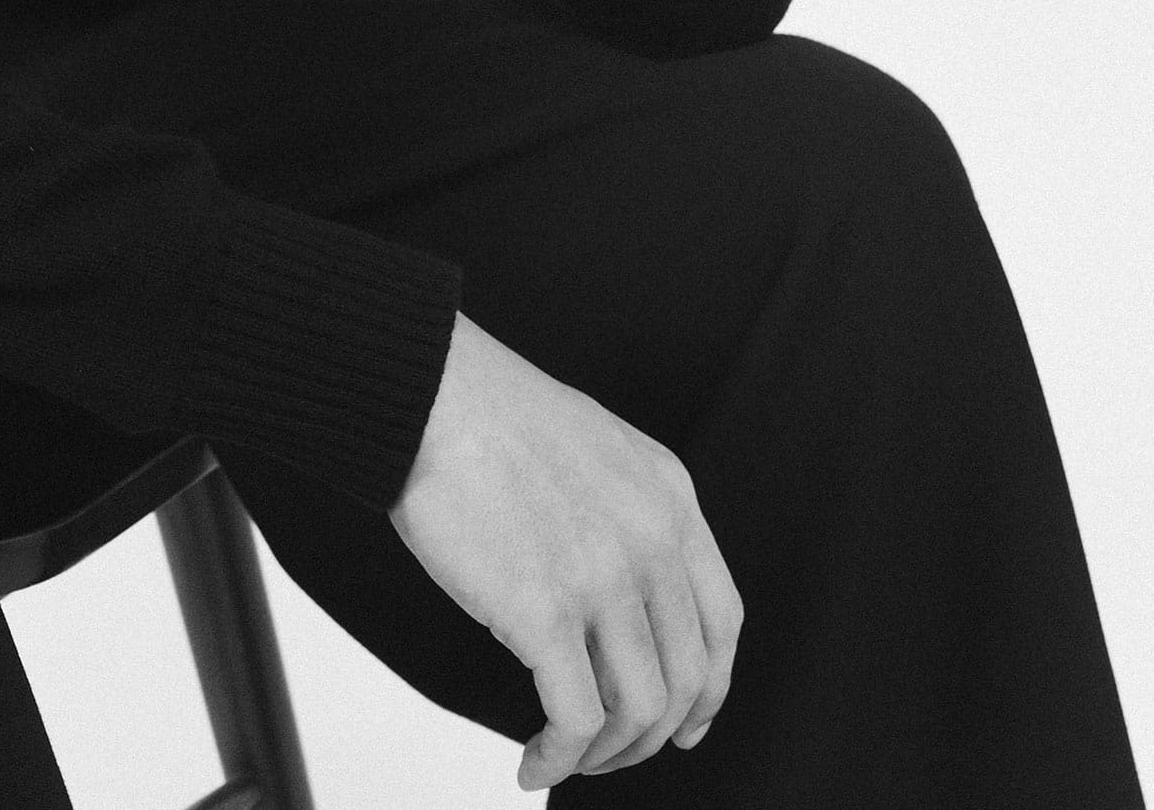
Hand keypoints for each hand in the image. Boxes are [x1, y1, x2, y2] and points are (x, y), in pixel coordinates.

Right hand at [390, 312, 741, 788]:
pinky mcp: (545, 611)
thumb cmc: (489, 414)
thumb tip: (623, 593)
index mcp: (669, 495)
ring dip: (606, 754)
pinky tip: (534, 760)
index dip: (709, 688)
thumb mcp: (600, 446)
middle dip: (650, 735)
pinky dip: (561, 758)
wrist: (431, 393)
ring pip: (639, 710)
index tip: (686, 721)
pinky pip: (577, 719)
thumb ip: (629, 511)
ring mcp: (604, 577)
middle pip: (686, 678)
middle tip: (611, 751)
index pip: (722, 621)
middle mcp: (652, 539)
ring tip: (565, 758)